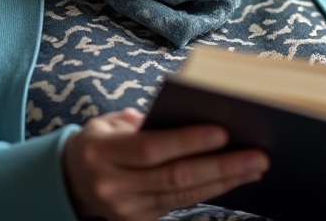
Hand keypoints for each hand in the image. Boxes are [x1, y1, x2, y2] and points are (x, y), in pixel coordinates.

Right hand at [62, 107, 269, 220]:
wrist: (68, 181)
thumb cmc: (100, 141)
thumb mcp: (110, 124)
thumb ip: (147, 120)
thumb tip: (197, 115)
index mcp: (102, 153)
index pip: (151, 148)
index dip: (188, 141)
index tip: (223, 130)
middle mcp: (113, 186)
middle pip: (174, 177)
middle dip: (220, 166)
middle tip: (257, 155)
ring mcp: (127, 209)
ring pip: (183, 195)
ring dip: (224, 182)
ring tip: (255, 167)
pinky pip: (181, 205)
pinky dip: (211, 191)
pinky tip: (234, 179)